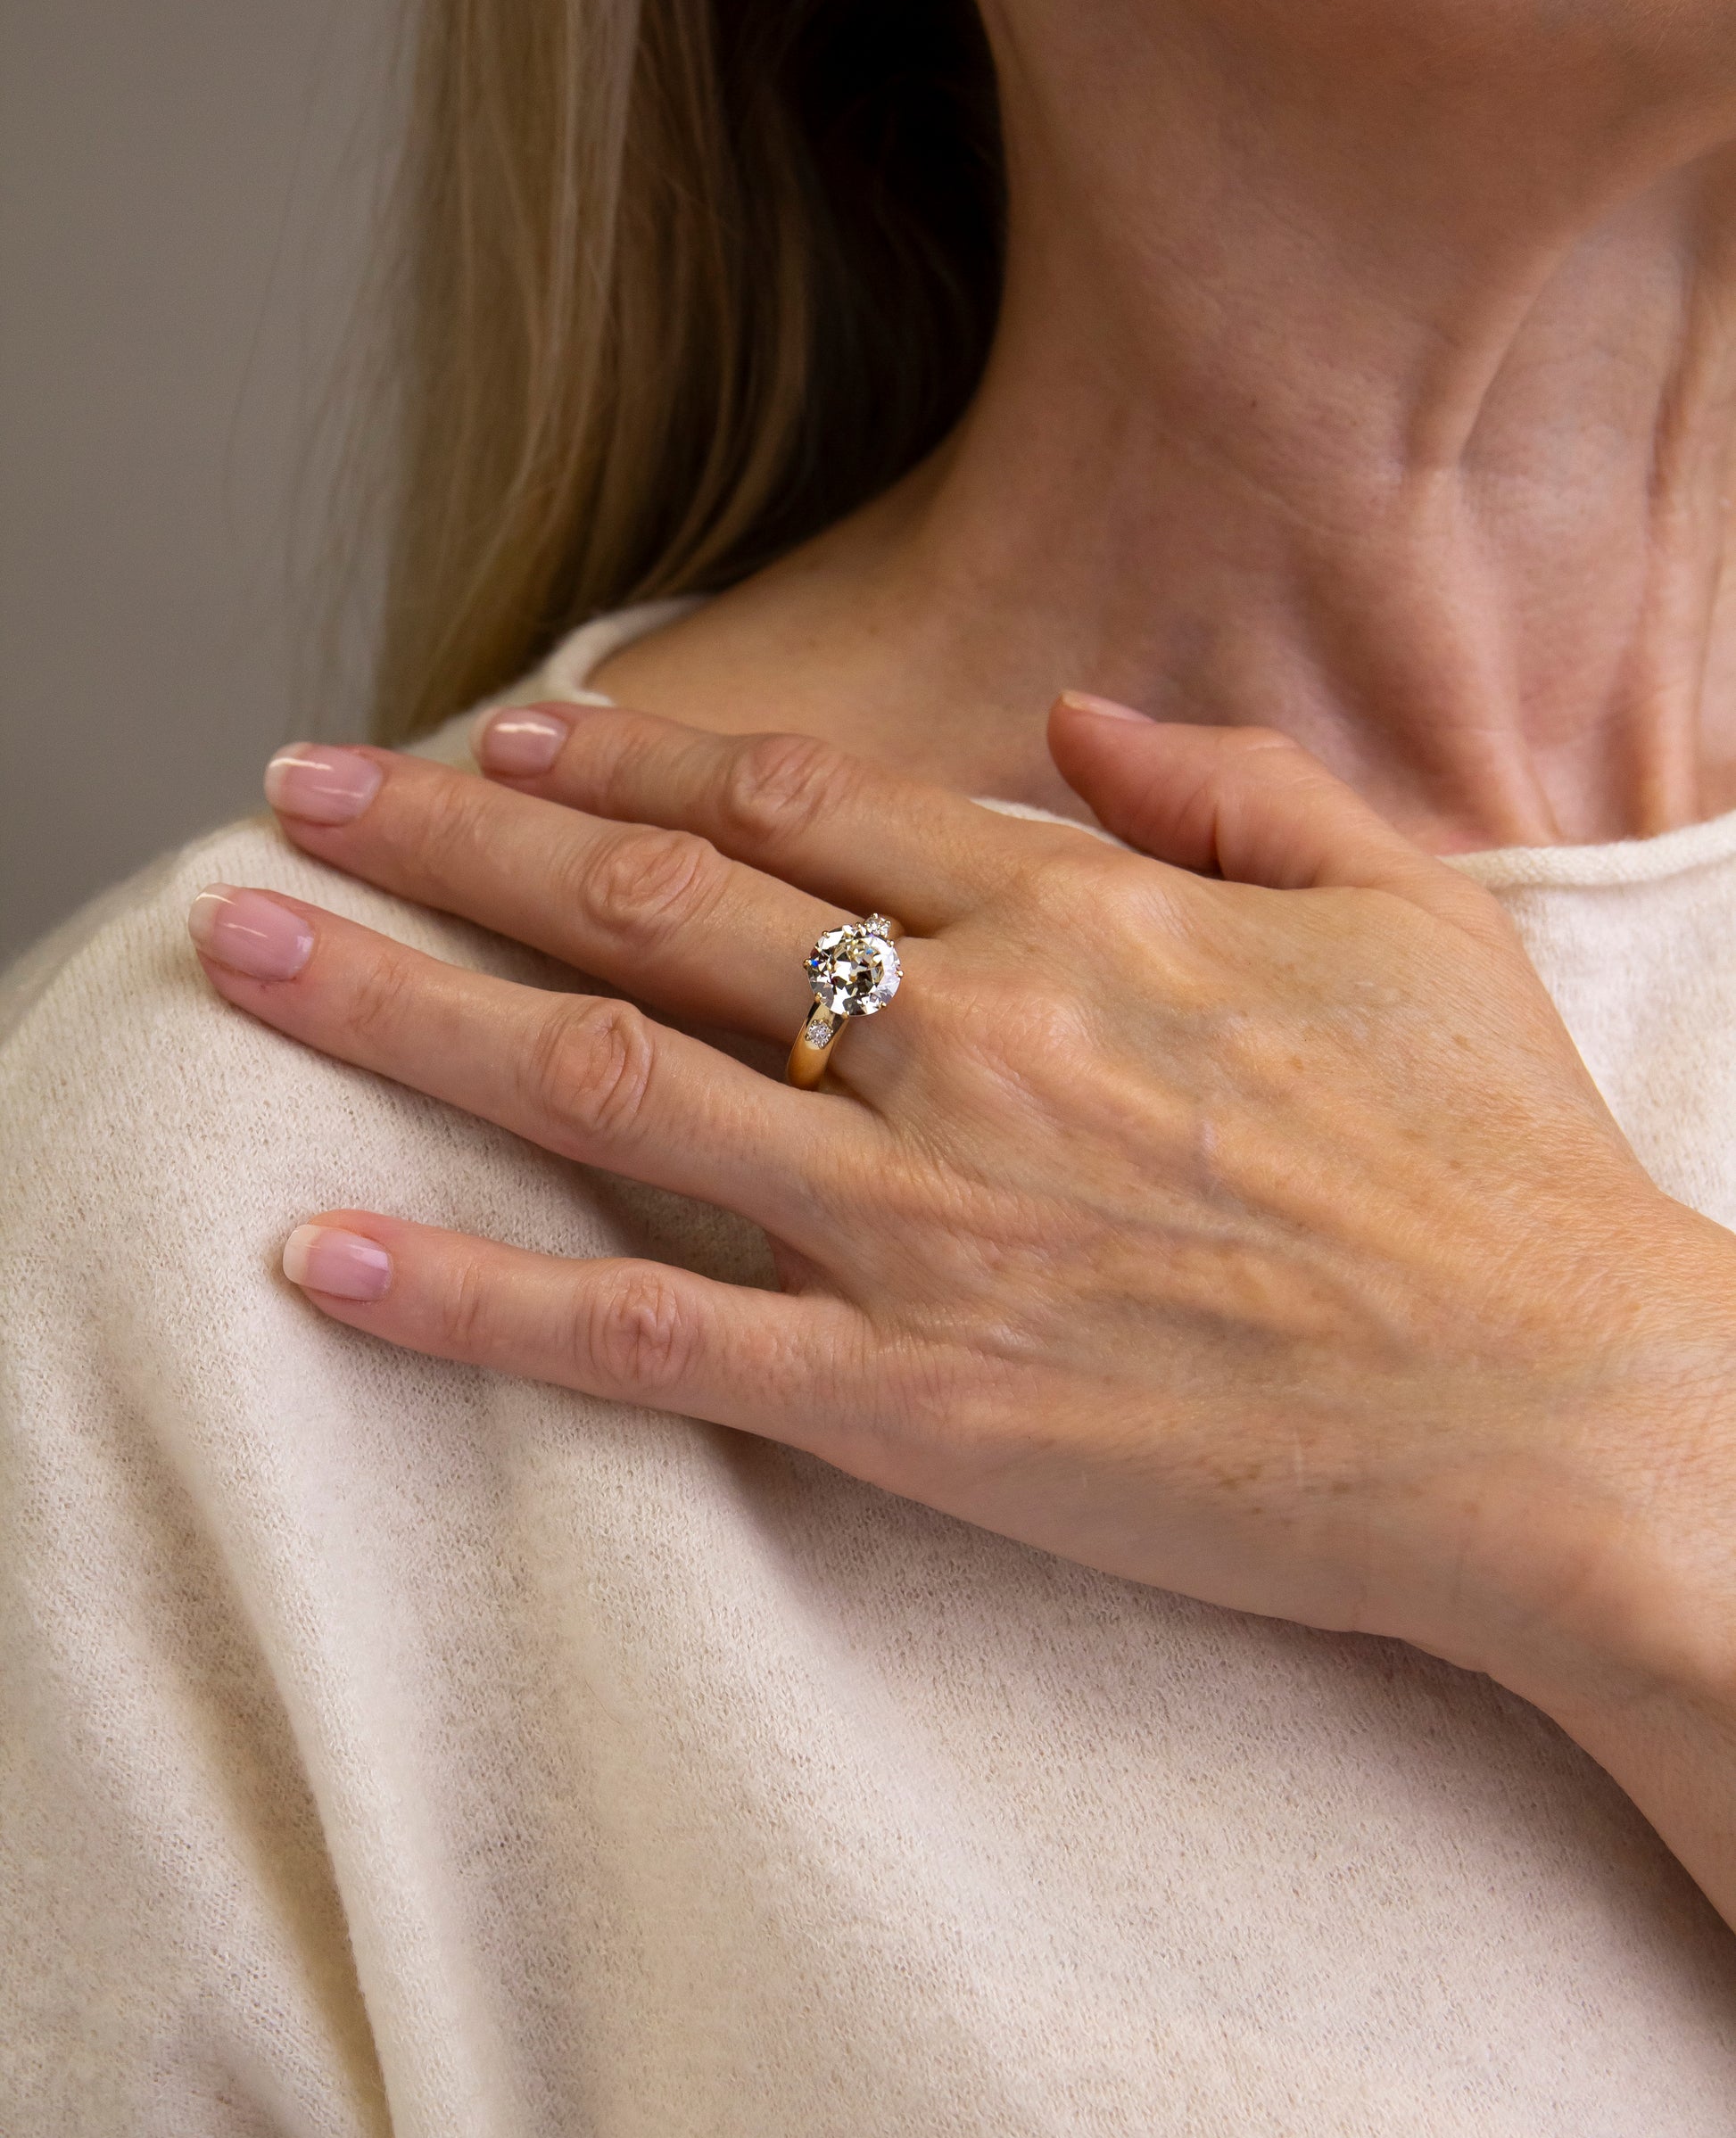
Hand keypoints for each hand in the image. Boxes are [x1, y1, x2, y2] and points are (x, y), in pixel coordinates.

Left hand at [189, 699, 1735, 1719]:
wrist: (1564, 1417)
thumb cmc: (1500, 1171)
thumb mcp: (1405, 912)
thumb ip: (1229, 788)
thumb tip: (1073, 719)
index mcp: (1077, 921)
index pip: (794, 802)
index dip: (628, 757)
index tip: (503, 734)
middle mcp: (966, 1045)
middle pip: (652, 904)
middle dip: (449, 836)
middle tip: (293, 794)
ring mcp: (923, 1224)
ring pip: (604, 1081)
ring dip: (401, 1008)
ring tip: (243, 950)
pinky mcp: (912, 1402)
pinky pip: (646, 1339)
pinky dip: (472, 1295)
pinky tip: (326, 1256)